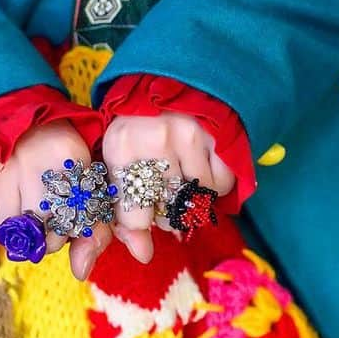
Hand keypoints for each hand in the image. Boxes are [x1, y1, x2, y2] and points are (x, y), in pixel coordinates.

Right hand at [0, 122, 111, 280]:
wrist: (11, 121)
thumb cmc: (57, 162)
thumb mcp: (86, 186)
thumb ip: (96, 231)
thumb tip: (81, 272)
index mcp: (70, 153)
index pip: (76, 220)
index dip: (71, 228)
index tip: (66, 216)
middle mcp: (34, 158)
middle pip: (45, 231)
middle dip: (48, 233)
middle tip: (44, 213)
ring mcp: (0, 169)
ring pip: (17, 233)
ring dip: (22, 231)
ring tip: (24, 204)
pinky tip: (5, 204)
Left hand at [102, 113, 236, 263]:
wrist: (172, 81)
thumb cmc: (138, 129)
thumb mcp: (117, 163)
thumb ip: (123, 215)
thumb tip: (143, 256)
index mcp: (120, 145)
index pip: (133, 215)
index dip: (140, 221)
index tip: (145, 210)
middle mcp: (154, 140)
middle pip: (166, 214)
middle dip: (166, 213)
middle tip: (163, 191)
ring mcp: (190, 136)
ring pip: (195, 201)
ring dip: (190, 198)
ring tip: (180, 175)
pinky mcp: (218, 135)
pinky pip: (221, 185)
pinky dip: (214, 184)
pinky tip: (201, 165)